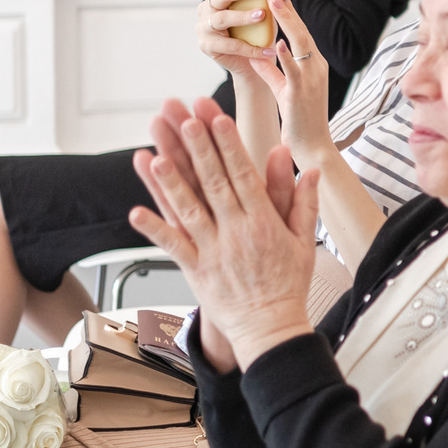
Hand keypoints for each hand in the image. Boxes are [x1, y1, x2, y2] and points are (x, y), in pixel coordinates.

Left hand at [126, 97, 317, 368]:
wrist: (271, 329)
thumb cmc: (289, 285)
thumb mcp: (305, 241)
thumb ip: (305, 203)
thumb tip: (311, 171)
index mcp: (264, 222)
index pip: (244, 175)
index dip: (230, 145)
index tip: (218, 119)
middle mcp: (237, 232)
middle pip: (214, 184)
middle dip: (199, 150)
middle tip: (184, 121)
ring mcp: (214, 251)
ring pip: (190, 210)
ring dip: (172, 183)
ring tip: (155, 156)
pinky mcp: (197, 270)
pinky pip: (173, 247)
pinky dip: (155, 230)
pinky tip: (136, 212)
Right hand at [194, 0, 266, 70]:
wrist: (252, 64)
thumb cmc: (257, 33)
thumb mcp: (262, 12)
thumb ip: (264, 0)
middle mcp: (206, 8)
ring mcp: (204, 27)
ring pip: (221, 19)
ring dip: (242, 16)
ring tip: (261, 15)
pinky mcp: (207, 46)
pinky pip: (230, 45)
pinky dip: (251, 48)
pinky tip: (267, 49)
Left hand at [242, 0, 333, 166]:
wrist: (313, 146)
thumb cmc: (300, 120)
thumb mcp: (284, 90)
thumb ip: (272, 71)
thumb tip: (257, 54)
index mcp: (314, 66)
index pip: (301, 33)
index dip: (289, 13)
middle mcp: (316, 68)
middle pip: (301, 31)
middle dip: (286, 9)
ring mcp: (311, 79)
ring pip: (300, 43)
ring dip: (286, 21)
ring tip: (273, 2)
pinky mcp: (301, 93)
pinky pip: (293, 70)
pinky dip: (285, 55)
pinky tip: (277, 40)